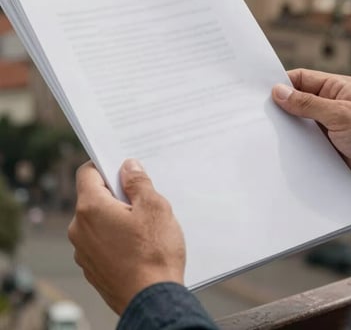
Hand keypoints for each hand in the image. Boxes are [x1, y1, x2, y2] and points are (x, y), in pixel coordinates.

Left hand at [68, 159, 185, 314]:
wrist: (153, 301)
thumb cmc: (155, 253)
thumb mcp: (154, 207)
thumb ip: (138, 182)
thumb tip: (128, 167)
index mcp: (90, 208)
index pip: (86, 173)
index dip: (104, 166)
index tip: (122, 168)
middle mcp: (79, 229)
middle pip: (92, 197)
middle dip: (115, 194)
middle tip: (141, 199)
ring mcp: (83, 252)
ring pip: (97, 221)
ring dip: (115, 217)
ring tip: (142, 227)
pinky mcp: (92, 269)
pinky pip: (100, 242)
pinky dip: (114, 238)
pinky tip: (137, 246)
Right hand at [272, 69, 350, 198]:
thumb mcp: (340, 115)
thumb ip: (308, 103)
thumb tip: (279, 91)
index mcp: (338, 89)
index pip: (302, 79)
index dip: (282, 83)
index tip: (260, 91)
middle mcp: (331, 107)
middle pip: (297, 101)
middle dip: (280, 107)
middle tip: (258, 113)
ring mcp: (328, 129)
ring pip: (298, 124)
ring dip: (286, 130)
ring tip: (265, 132)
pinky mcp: (326, 149)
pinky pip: (303, 144)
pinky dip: (293, 147)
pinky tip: (281, 151)